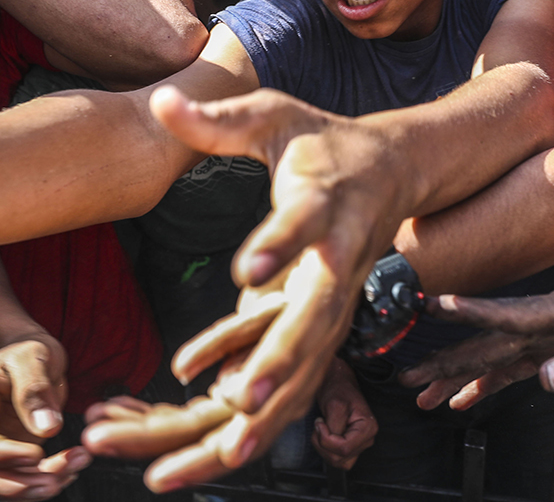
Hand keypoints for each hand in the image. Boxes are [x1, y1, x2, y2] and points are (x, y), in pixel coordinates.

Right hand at [0, 335, 92, 499]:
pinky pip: (17, 481)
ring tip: (69, 473)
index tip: (35, 454)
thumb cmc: (29, 351)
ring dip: (30, 489)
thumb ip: (35, 389)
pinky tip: (68, 470)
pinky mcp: (9, 457)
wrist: (38, 357)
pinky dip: (41, 484)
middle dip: (13, 484)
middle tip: (53, 479)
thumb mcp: (33, 355)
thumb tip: (47, 428)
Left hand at [81, 86, 413, 489]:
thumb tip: (161, 100)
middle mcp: (337, 259)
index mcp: (325, 203)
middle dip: (281, 358)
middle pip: (316, 313)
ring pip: (313, 361)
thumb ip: (218, 119)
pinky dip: (273, 414)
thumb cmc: (323, 141)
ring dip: (274, 405)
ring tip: (228, 449)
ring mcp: (339, 298)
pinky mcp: (333, 323)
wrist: (392, 170)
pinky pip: (305, 376)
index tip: (247, 266)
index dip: (279, 242)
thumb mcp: (274, 116)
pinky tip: (230, 453)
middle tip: (241, 395)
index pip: (304, 222)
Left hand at [311, 358, 375, 469]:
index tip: (319, 422)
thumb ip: (333, 426)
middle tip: (318, 424)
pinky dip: (326, 450)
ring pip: (337, 462)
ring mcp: (360, 444)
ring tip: (321, 428)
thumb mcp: (334, 404)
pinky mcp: (351, 447)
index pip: (344, 448)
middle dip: (322, 443)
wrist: (337, 382)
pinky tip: (324, 435)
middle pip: (339, 457)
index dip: (326, 440)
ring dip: (323, 448)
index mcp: (368, 428)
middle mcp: (367, 439)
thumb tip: (328, 441)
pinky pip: (337, 460)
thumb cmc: (337, 389)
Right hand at [397, 285, 553, 408]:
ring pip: (493, 354)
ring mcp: (549, 333)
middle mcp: (549, 318)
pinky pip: (512, 366)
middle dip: (447, 358)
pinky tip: (463, 398)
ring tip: (423, 392)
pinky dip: (485, 382)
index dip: (469, 312)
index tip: (430, 306)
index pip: (509, 313)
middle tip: (409, 376)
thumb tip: (547, 377)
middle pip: (489, 340)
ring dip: (458, 373)